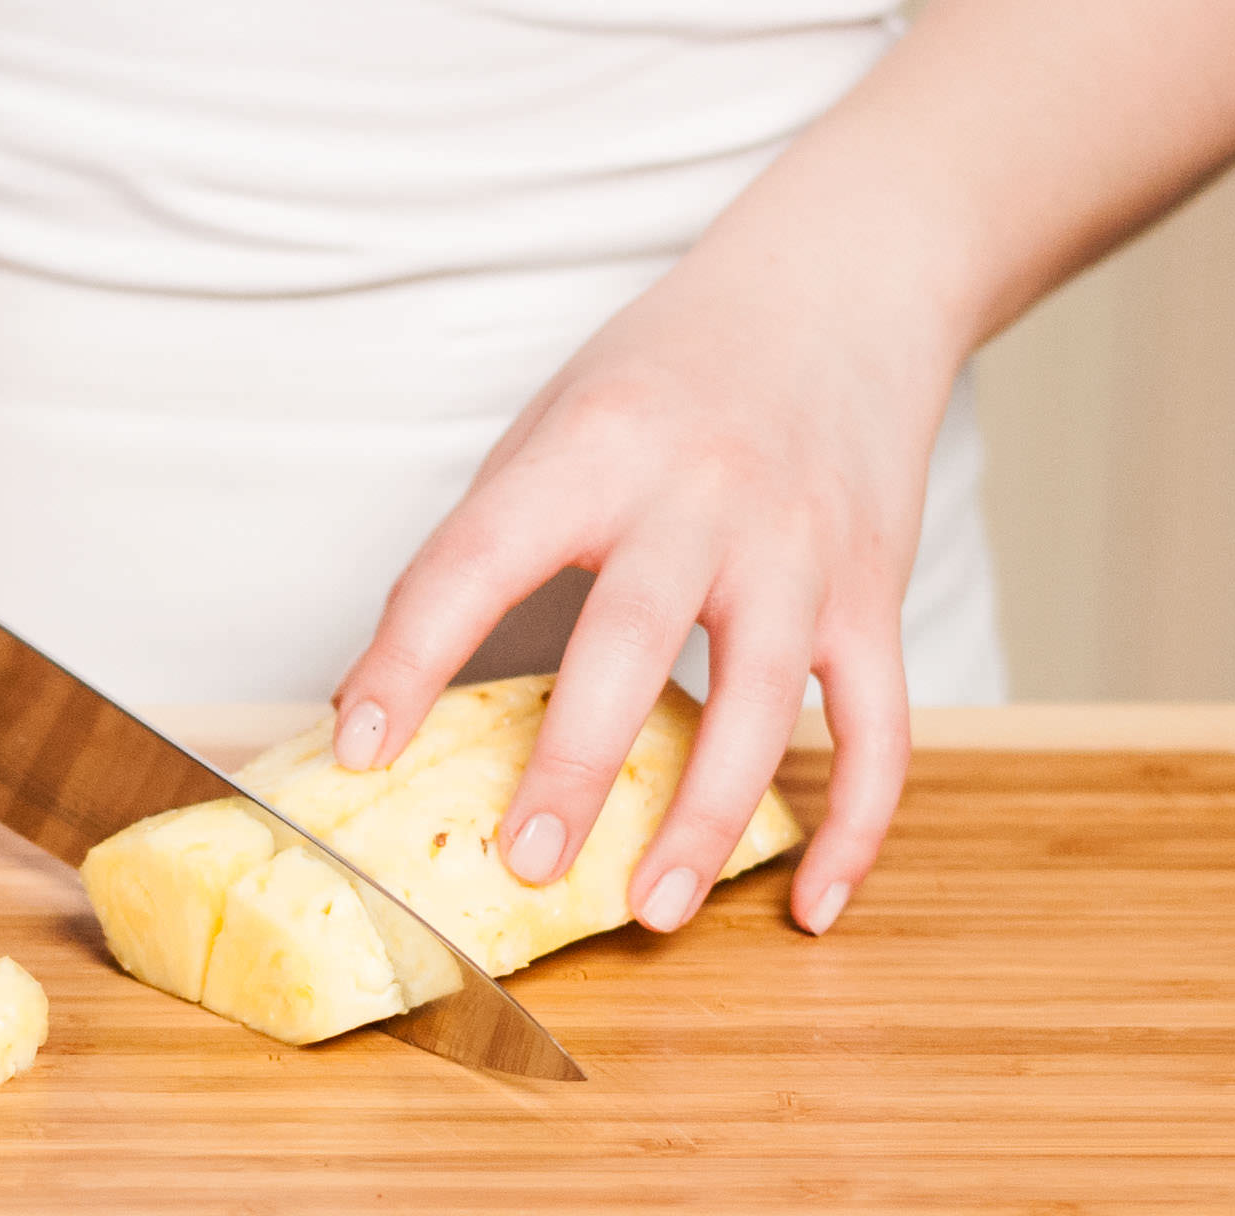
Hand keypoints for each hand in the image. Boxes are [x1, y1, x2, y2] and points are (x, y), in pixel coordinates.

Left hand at [332, 249, 961, 937]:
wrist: (839, 286)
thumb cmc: (667, 374)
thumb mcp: (553, 425)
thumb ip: (486, 547)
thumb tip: (383, 694)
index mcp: (592, 452)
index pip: (478, 560)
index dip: (409, 658)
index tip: (358, 748)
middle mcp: (700, 499)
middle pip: (629, 641)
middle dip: (575, 762)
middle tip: (524, 864)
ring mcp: (800, 550)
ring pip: (761, 703)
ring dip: (707, 818)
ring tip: (654, 909)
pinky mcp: (874, 593)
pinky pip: (877, 727)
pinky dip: (852, 825)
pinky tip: (810, 902)